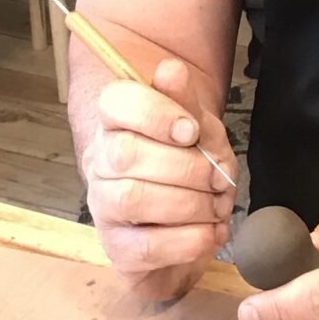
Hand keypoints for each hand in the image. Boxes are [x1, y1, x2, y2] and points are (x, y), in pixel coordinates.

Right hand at [82, 58, 235, 300]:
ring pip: (133, 199)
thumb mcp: (200, 132)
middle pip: (125, 154)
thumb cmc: (190, 170)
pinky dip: (188, 240)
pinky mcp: (117, 250)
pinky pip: (146, 247)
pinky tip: (209, 234)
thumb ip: (186, 103)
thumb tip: (170, 70)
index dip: (155, 113)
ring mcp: (103, 208)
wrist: (189, 224)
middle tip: (218, 179)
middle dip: (185, 167)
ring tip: (216, 208)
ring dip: (189, 204)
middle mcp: (100, 163)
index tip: (192, 131)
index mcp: (116, 124)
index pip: (115, 103)